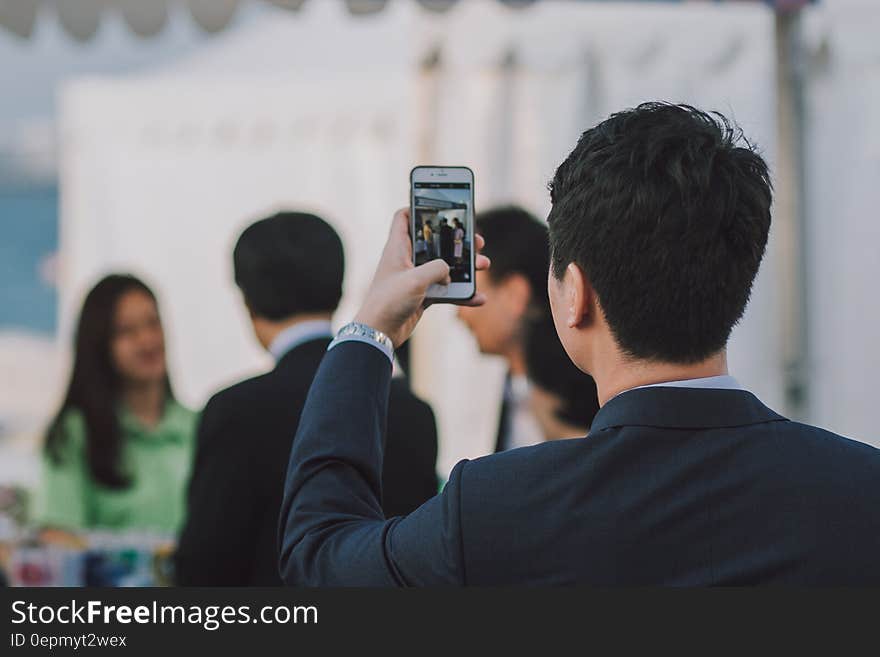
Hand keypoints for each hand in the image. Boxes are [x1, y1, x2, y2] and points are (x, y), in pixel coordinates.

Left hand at [354, 208, 489, 347]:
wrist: (379, 333)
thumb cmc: (389, 302)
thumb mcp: (415, 280)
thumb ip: (437, 268)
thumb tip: (449, 271)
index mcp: (398, 248)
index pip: (404, 217)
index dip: (418, 207)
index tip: (438, 206)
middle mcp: (407, 260)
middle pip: (435, 241)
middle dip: (456, 240)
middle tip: (476, 240)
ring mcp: (416, 278)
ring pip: (445, 266)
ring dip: (465, 266)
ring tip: (483, 265)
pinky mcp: (423, 295)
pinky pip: (447, 290)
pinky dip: (462, 293)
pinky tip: (478, 297)